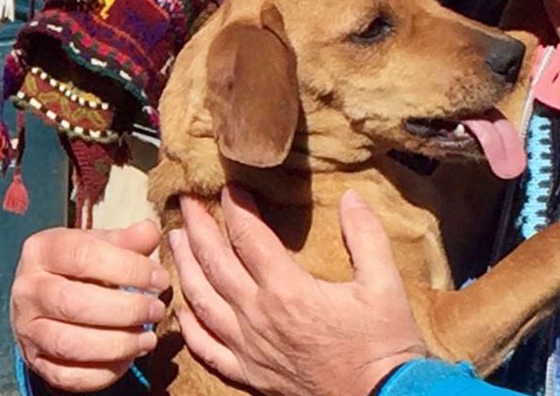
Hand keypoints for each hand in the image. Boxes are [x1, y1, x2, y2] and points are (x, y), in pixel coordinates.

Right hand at [11, 221, 171, 392]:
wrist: (39, 301)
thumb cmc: (76, 269)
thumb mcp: (98, 246)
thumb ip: (126, 241)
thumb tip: (151, 232)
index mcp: (40, 251)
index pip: (81, 256)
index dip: (127, 268)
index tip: (159, 278)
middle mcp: (27, 290)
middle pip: (74, 303)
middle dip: (125, 310)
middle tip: (156, 310)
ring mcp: (27, 329)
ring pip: (70, 343)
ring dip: (117, 344)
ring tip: (147, 338)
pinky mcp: (35, 362)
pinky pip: (68, 375)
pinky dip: (103, 372)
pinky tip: (127, 359)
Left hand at [168, 188, 427, 395]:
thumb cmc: (385, 344)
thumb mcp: (385, 284)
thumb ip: (366, 236)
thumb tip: (351, 196)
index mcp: (287, 290)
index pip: (248, 236)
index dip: (235, 207)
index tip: (228, 186)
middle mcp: (258, 316)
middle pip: (214, 263)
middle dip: (196, 227)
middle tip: (184, 201)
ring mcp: (248, 347)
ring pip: (201, 301)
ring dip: (184, 267)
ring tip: (173, 240)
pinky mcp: (248, 373)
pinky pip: (206, 348)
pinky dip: (189, 325)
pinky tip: (182, 308)